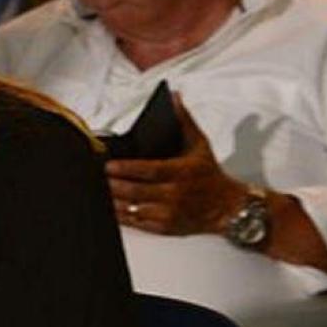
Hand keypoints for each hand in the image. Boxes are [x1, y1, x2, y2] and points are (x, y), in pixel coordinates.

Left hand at [105, 92, 246, 234]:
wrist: (228, 207)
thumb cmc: (210, 174)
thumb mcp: (199, 144)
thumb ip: (183, 120)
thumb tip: (173, 98)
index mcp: (182, 173)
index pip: (150, 171)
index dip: (127, 169)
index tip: (109, 165)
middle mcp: (175, 195)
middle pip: (136, 191)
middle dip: (113, 184)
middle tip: (98, 177)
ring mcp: (169, 214)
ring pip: (133, 209)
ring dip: (113, 200)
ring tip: (100, 190)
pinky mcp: (164, 228)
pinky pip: (136, 224)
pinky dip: (121, 216)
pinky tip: (110, 206)